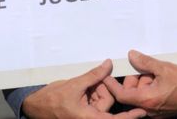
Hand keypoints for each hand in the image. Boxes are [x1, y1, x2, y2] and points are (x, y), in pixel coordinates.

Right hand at [21, 59, 145, 118]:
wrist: (35, 105)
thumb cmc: (51, 101)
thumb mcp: (75, 85)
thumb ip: (94, 75)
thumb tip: (109, 64)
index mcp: (89, 118)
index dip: (129, 116)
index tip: (142, 112)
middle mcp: (90, 118)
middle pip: (108, 102)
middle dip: (103, 89)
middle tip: (91, 82)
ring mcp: (87, 114)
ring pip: (101, 100)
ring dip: (96, 89)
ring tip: (82, 85)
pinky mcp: (85, 110)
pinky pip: (94, 99)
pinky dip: (91, 91)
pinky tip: (83, 87)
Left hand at [103, 50, 176, 116]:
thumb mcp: (165, 68)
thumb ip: (145, 62)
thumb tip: (131, 56)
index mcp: (147, 100)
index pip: (121, 94)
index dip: (111, 85)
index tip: (105, 76)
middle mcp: (148, 110)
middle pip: (131, 95)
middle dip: (136, 81)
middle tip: (147, 69)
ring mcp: (155, 113)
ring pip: (140, 97)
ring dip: (145, 84)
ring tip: (159, 75)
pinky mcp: (160, 113)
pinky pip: (148, 101)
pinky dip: (151, 90)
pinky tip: (162, 81)